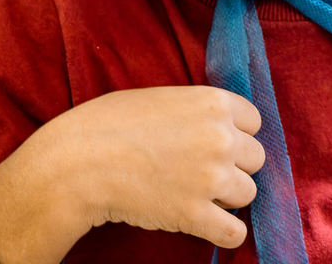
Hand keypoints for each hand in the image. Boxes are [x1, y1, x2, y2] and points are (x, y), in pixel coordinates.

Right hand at [0, 86, 263, 262]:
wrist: (77, 162)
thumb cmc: (109, 124)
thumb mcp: (162, 98)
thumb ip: (198, 110)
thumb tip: (221, 125)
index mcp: (214, 103)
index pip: (254, 122)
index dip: (236, 134)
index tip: (215, 144)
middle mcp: (221, 137)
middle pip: (255, 159)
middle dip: (233, 166)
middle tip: (200, 171)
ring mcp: (211, 177)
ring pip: (248, 193)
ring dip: (226, 198)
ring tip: (194, 194)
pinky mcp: (196, 215)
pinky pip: (234, 232)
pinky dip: (224, 232)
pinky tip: (206, 224)